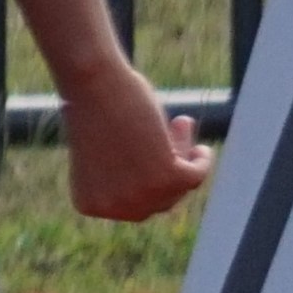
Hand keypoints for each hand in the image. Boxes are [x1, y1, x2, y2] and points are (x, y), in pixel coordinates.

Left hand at [61, 56, 210, 223]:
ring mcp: (141, 197)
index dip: (148, 180)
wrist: (92, 85)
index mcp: (90, 204)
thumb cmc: (91, 109)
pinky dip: (202, 160)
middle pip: (159, 201)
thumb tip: (164, 177)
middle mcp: (114, 208)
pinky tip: (200, 145)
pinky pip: (196, 176)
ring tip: (180, 122)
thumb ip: (127, 174)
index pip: (133, 206)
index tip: (153, 155)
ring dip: (182, 154)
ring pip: (179, 186)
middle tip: (174, 134)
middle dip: (168, 169)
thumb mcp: (105, 152)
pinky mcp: (167, 178)